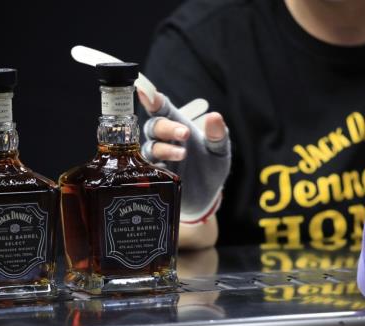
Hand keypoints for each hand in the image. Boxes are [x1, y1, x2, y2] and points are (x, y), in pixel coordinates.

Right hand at [137, 89, 231, 224]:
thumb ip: (218, 134)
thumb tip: (215, 116)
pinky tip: (168, 169)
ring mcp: (158, 158)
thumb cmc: (211, 167)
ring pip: (150, 147)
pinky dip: (156, 167)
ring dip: (165, 148)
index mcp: (177, 126)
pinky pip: (148, 170)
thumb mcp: (220, 150)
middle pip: (154, 126)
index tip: (144, 91)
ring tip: (184, 153)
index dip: (151, 98)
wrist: (207, 196)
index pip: (162, 108)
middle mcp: (164, 140)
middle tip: (185, 133)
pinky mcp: (156, 177)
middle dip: (167, 127)